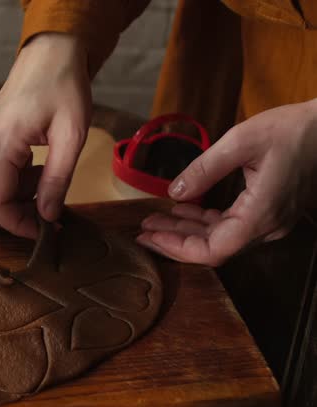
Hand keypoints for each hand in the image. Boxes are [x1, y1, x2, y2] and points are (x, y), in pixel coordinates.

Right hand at [0, 33, 91, 237]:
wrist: (50, 52)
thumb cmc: (64, 86)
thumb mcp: (71, 135)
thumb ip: (57, 179)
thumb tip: (48, 216)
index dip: (18, 224)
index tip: (46, 229)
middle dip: (10, 217)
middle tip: (44, 214)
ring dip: (11, 201)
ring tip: (45, 187)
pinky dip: (11, 185)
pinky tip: (37, 173)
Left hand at [137, 99, 316, 265]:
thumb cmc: (291, 130)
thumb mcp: (240, 141)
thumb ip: (204, 169)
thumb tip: (174, 192)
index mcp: (261, 214)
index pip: (214, 250)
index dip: (178, 248)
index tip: (150, 236)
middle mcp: (267, 226)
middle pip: (214, 247)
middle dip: (175, 239)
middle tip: (143, 229)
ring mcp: (270, 221)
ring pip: (221, 237)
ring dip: (187, 230)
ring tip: (155, 219)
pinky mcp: (269, 212)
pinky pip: (232, 225)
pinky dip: (205, 221)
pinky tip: (182, 210)